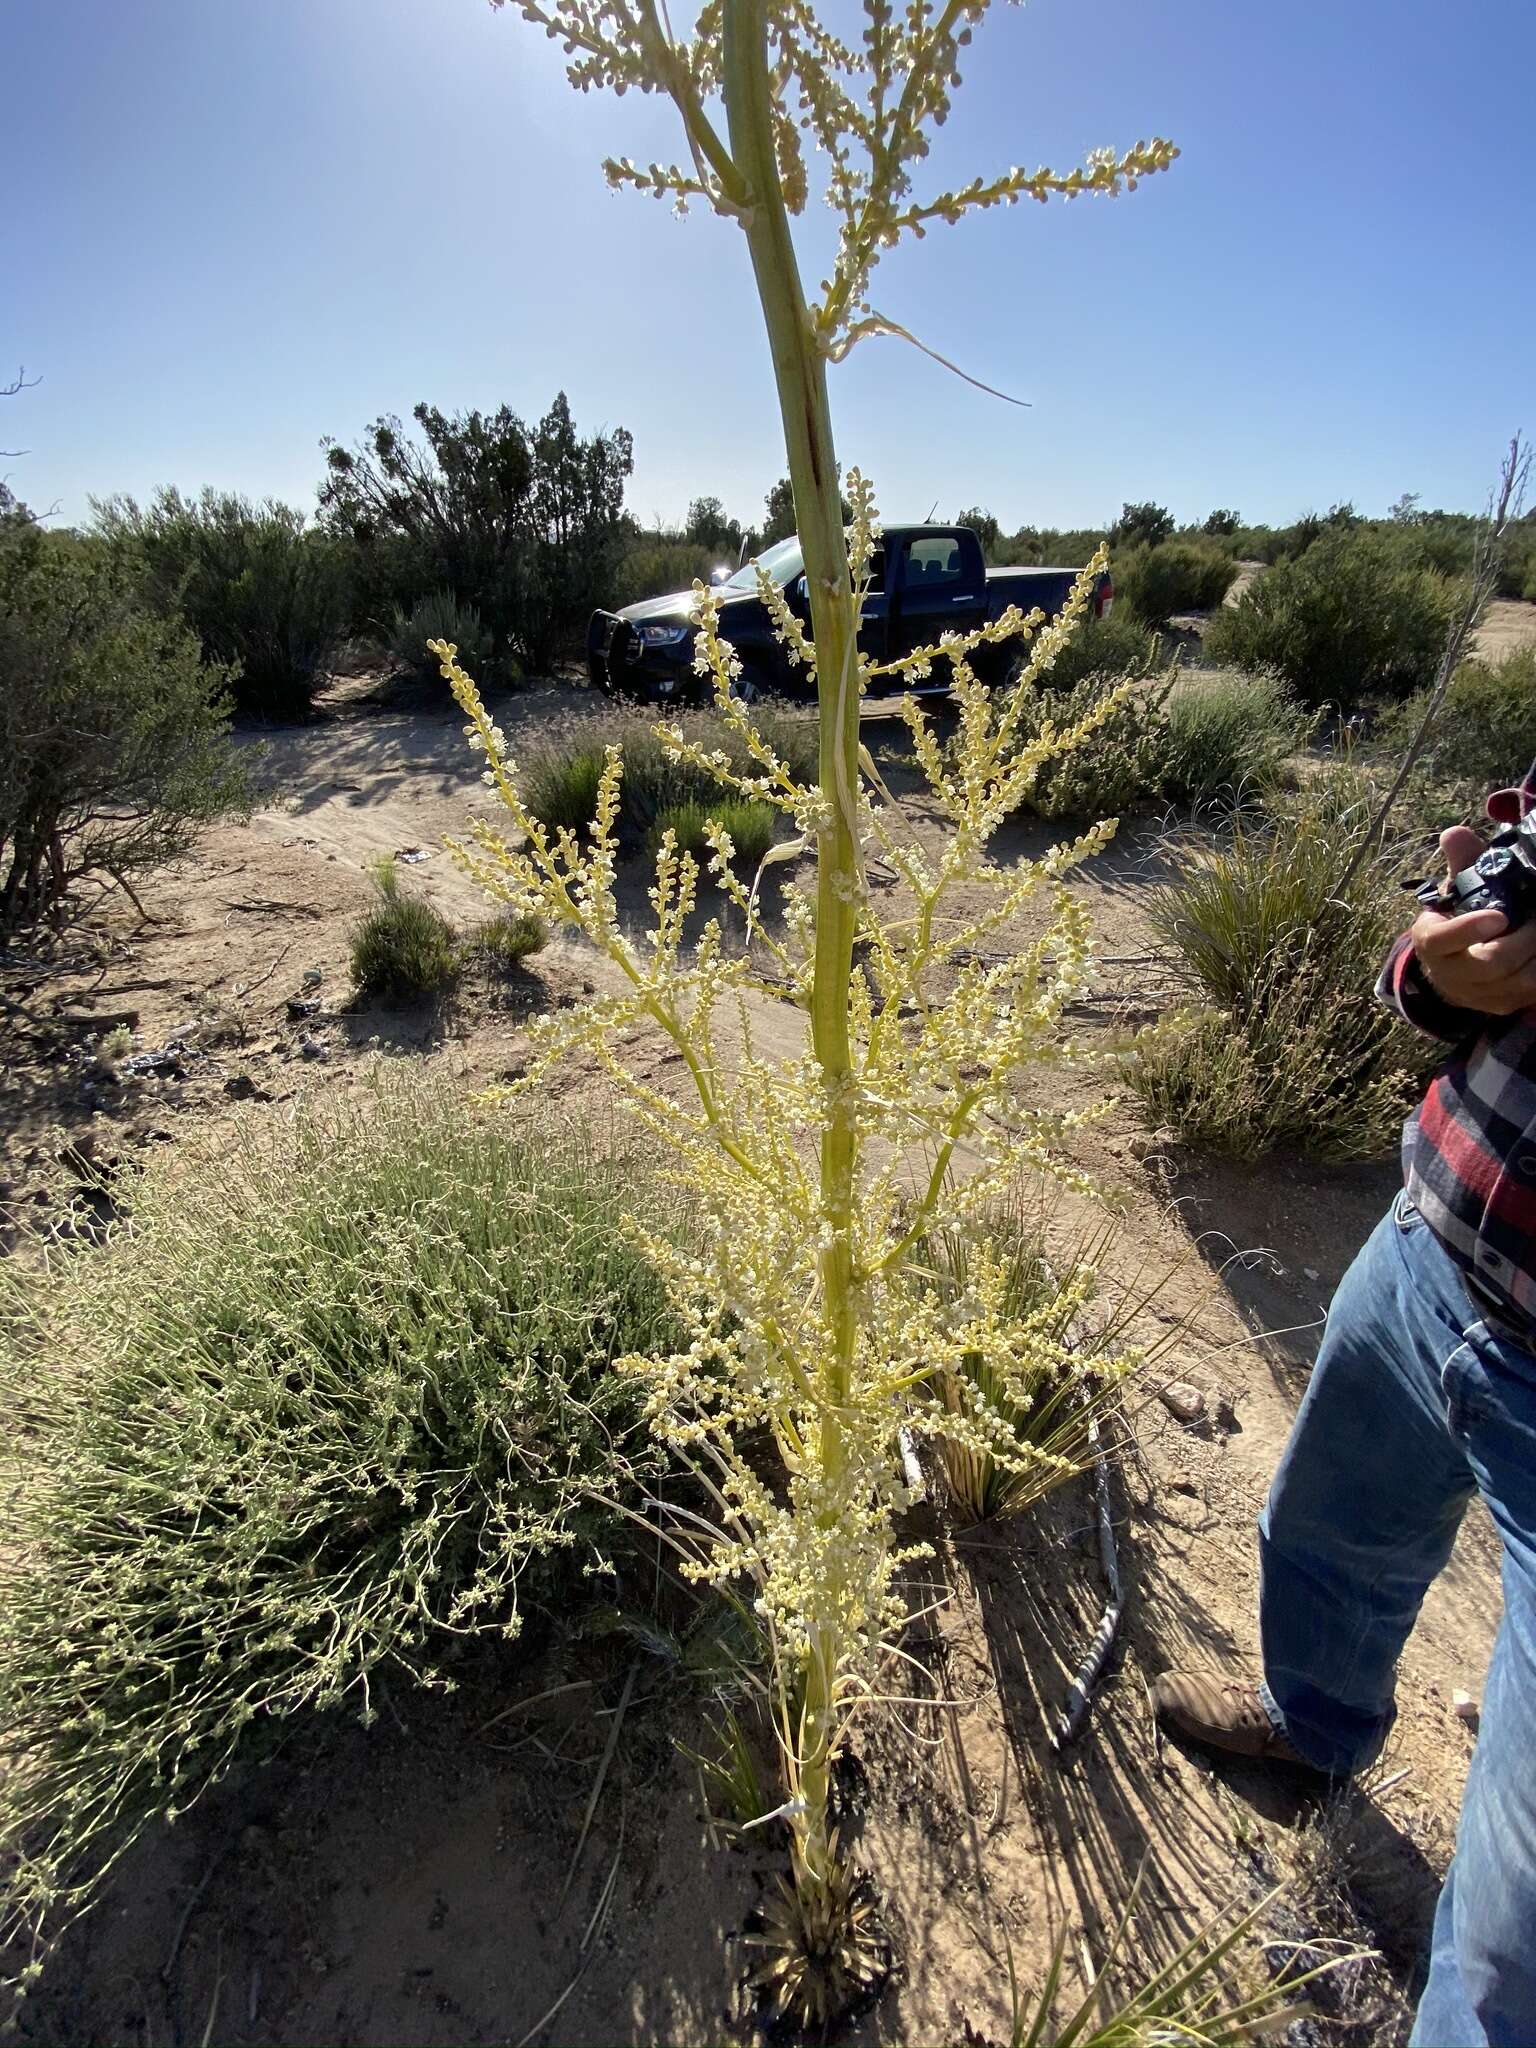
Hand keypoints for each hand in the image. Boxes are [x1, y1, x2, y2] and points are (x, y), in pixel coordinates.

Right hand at [1410, 826, 1535, 1015]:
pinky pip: (1532, 994)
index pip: (1443, 940)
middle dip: (1525, 940)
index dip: (1469, 930)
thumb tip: (1456, 834)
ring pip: (1521, 982)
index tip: (1498, 916)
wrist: (1454, 968)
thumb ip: (1461, 863)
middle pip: (1493, 964)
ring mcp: (1478, 996)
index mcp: (1431, 941)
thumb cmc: (1457, 918)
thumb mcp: (1456, 889)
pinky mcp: (1503, 1006)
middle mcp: (1450, 975)